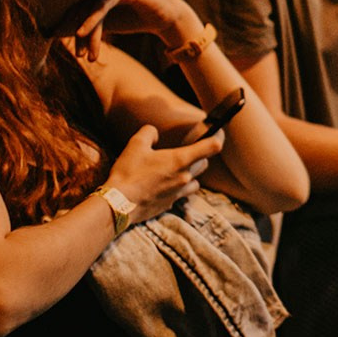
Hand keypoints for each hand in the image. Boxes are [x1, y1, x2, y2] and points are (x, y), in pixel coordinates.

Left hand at [66, 0, 204, 62]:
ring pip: (89, 8)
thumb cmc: (134, 18)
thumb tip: (60, 33)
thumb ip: (87, 24)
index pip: (72, 4)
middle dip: (70, 29)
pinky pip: (102, 5)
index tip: (52, 38)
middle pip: (78, 5)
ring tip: (80, 54)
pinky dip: (91, 21)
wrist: (165, 16)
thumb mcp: (106, 23)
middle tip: (66, 49)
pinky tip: (82, 34)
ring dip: (83, 32)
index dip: (62, 22)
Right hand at [106, 125, 225, 222]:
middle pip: (204, 164)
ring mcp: (179, 192)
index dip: (218, 137)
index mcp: (180, 160)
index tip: (219, 132)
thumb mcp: (136, 145)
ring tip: (176, 169)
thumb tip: (154, 133)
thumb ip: (149, 133)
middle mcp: (184, 177)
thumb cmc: (128, 173)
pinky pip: (183, 193)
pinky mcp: (171, 204)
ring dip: (190, 173)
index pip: (212, 147)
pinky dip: (180, 187)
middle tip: (189, 150)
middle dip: (199, 156)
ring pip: (195, 180)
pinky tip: (166, 184)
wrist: (119, 204)